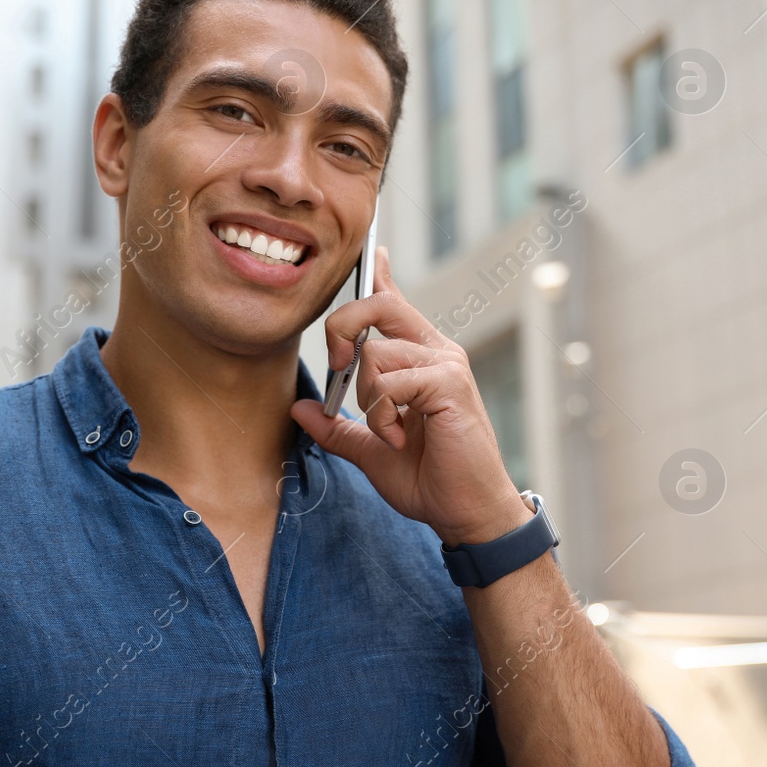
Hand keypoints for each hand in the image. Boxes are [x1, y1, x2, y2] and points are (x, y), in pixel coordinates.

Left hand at [290, 246, 531, 545]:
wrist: (467, 512)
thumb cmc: (430, 480)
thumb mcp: (371, 450)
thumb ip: (338, 428)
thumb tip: (299, 409)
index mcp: (422, 359)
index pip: (397, 304)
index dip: (381, 276)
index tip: (375, 253)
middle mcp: (437, 351)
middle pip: (379, 305)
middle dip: (344, 326)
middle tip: (338, 364)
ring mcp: (447, 364)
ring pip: (376, 352)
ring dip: (368, 399)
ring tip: (390, 433)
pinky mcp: (450, 383)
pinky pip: (392, 381)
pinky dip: (383, 414)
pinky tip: (400, 437)